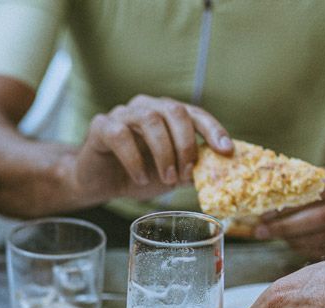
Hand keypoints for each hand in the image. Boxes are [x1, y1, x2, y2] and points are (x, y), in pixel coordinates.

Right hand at [70, 95, 232, 203]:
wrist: (98, 183)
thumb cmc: (136, 174)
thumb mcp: (169, 175)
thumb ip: (189, 169)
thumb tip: (216, 172)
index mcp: (167, 114)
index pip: (194, 114)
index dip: (213, 130)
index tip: (226, 151)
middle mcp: (147, 107)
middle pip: (174, 111)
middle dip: (186, 144)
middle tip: (186, 173)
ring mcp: (123, 113)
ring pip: (150, 120)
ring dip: (164, 152)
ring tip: (167, 179)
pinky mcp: (101, 126)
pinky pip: (121, 136)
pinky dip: (135, 159)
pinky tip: (140, 178)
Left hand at [257, 166, 324, 259]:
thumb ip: (300, 186)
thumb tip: (262, 198)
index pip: (313, 193)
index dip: (287, 206)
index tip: (264, 214)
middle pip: (316, 218)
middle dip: (284, 227)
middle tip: (261, 231)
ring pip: (321, 237)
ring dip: (292, 240)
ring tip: (274, 237)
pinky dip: (305, 248)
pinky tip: (292, 243)